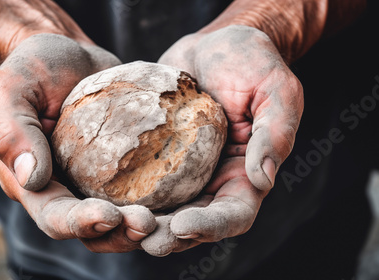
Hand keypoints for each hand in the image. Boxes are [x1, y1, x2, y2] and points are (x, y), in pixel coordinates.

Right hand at [0, 33, 155, 251]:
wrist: (68, 56)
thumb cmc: (33, 68)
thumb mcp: (9, 90)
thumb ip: (13, 132)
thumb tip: (32, 178)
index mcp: (31, 183)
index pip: (52, 215)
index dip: (79, 222)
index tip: (108, 214)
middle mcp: (64, 190)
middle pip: (91, 229)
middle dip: (118, 232)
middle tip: (147, 224)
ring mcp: (94, 183)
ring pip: (119, 219)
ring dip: (140, 226)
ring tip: (165, 221)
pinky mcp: (122, 170)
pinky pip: (141, 190)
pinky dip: (160, 200)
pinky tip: (183, 195)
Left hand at [141, 25, 303, 255]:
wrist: (216, 45)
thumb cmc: (253, 63)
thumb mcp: (276, 92)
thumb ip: (275, 134)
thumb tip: (262, 179)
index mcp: (246, 175)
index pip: (234, 214)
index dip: (211, 226)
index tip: (183, 225)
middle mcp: (214, 180)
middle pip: (194, 222)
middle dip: (170, 236)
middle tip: (144, 238)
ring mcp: (183, 171)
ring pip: (164, 208)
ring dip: (143, 222)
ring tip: (118, 224)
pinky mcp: (157, 156)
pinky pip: (140, 179)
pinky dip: (124, 192)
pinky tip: (101, 194)